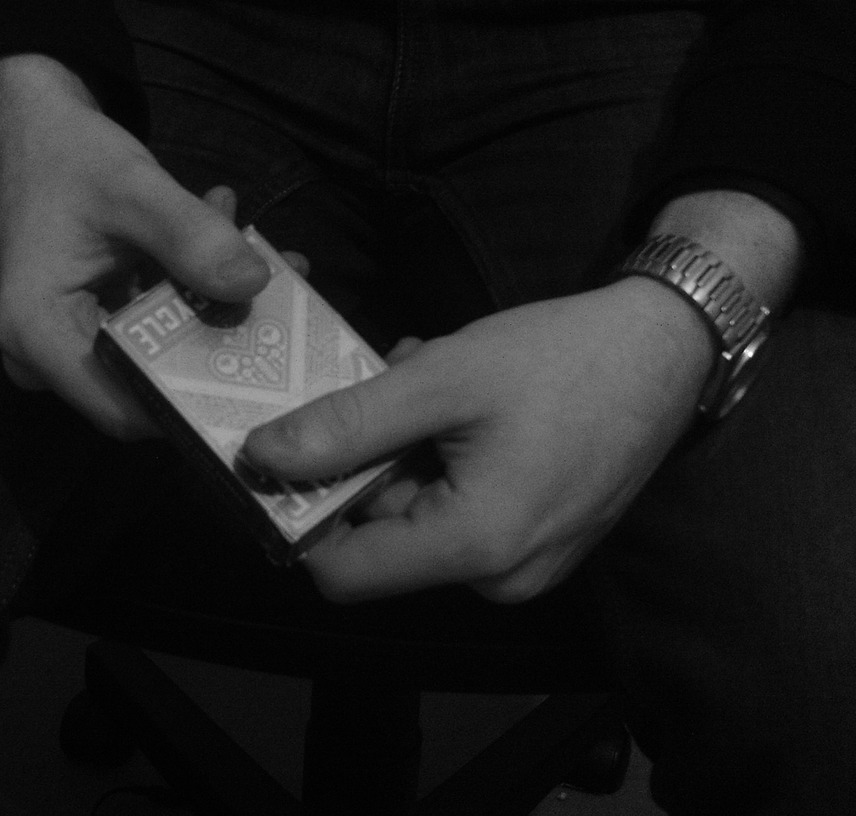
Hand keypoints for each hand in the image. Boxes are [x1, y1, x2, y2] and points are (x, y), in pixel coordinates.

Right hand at [0, 53, 269, 438]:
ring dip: (211, 311)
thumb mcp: (133, 186)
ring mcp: (65, 345)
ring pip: (155, 356)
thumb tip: (254, 283)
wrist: (35, 130)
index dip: (191, 405)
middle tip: (277, 299)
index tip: (260, 376)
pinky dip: (192, 296)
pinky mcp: (88, 328)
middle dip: (216, 345)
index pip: (122, 409)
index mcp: (37, 333)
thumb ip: (190, 235)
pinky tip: (231, 246)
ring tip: (260, 254)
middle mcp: (43, 355)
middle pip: (146, 386)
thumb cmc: (68, 155)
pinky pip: (149, 334)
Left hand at [243, 277, 713, 602]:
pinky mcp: (541, 543)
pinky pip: (459, 515)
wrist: (666, 347)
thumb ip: (347, 425)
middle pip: (381, 541)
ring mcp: (527, 566)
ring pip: (419, 520)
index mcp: (475, 548)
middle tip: (387, 390)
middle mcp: (501, 579)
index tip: (295, 452)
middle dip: (367, 466)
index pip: (341, 574)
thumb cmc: (559, 358)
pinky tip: (463, 408)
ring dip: (405, 454)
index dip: (304, 515)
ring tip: (433, 385)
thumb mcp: (440, 379)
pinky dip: (442, 463)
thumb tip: (261, 456)